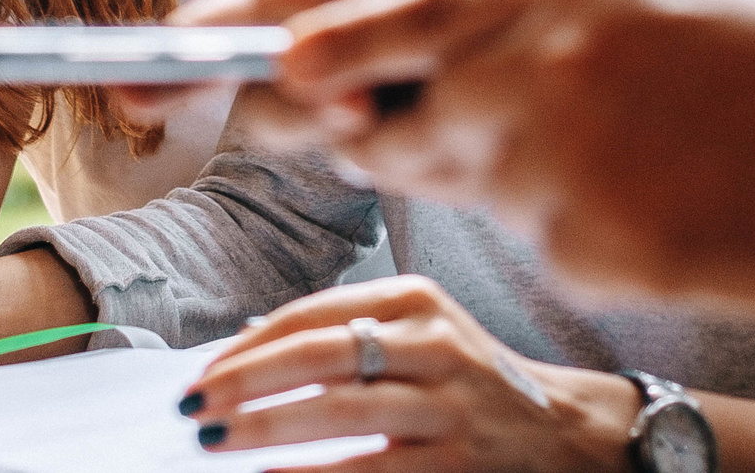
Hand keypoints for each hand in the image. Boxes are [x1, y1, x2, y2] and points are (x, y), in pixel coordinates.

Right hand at [119, 0, 592, 130]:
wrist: (589, 1)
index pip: (230, 21)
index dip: (176, 52)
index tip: (132, 83)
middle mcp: (327, 60)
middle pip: (257, 86)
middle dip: (249, 97)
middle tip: (270, 96)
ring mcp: (371, 112)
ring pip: (311, 128)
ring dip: (323, 116)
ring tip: (367, 99)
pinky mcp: (425, 156)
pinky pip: (386, 162)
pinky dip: (399, 145)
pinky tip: (427, 126)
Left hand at [181, 275, 638, 472]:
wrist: (563, 432)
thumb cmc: (470, 378)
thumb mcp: (419, 331)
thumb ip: (345, 330)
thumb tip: (243, 347)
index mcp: (415, 299)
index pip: (313, 314)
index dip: (249, 345)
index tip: (201, 372)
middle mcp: (433, 342)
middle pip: (319, 355)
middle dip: (245, 382)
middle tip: (191, 406)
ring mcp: (447, 405)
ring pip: (339, 412)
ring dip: (265, 428)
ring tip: (214, 440)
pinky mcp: (453, 462)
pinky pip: (367, 470)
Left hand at [272, 0, 754, 313]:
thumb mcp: (655, 6)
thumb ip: (547, 35)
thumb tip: (452, 84)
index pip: (402, 14)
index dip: (339, 43)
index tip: (286, 65)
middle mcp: (534, 65)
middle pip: (401, 121)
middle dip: (400, 138)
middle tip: (453, 145)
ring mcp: (553, 161)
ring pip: (466, 186)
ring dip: (506, 185)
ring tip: (615, 167)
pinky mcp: (583, 247)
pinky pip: (543, 247)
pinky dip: (585, 238)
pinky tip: (668, 212)